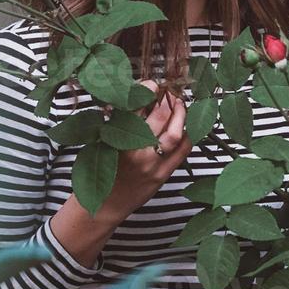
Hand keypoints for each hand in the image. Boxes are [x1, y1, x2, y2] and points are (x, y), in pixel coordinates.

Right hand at [107, 78, 193, 214]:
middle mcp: (135, 150)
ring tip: (179, 105)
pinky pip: (182, 151)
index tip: (153, 84)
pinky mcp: (162, 175)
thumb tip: (141, 97)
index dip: (148, 90)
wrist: (105, 204)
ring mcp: (151, 164)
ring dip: (180, 115)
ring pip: (175, 133)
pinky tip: (183, 128)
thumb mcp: (103, 140)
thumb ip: (120, 120)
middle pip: (160, 116)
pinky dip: (186, 135)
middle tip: (169, 92)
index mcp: (115, 137)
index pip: (136, 105)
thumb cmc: (101, 169)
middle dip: (168, 99)